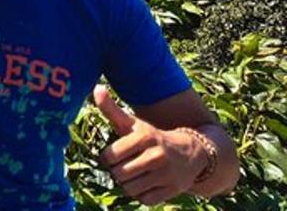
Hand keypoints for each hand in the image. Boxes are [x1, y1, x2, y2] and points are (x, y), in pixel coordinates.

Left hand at [93, 85, 207, 205]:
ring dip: (129, 185)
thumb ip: (112, 109)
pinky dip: (142, 195)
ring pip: (130, 189)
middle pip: (119, 174)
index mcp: (144, 137)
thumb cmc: (152, 138)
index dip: (108, 158)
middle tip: (127, 165)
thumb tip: (97, 88)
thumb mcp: (134, 124)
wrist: (192, 152)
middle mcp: (156, 155)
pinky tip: (148, 184)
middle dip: (118, 172)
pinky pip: (145, 200)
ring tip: (136, 175)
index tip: (115, 155)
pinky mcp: (175, 189)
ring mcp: (167, 174)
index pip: (110, 156)